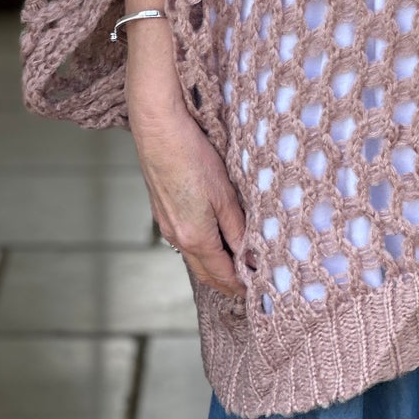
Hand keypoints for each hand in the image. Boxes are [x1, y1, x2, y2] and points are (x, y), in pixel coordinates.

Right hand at [127, 33, 248, 300]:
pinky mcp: (162, 210)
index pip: (222, 276)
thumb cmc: (191, 156)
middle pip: (206, 272)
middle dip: (228, 282)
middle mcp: (176, 238)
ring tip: (239, 260)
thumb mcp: (224, 194)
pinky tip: (216, 236)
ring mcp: (166, 225)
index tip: (261, 288)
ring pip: (194, 256)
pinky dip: (203, 247)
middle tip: (252, 282)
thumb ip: (238, 229)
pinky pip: (185, 240)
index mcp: (194, 238)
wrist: (157, 129)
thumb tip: (251, 258)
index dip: (242, 286)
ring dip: (215, 264)